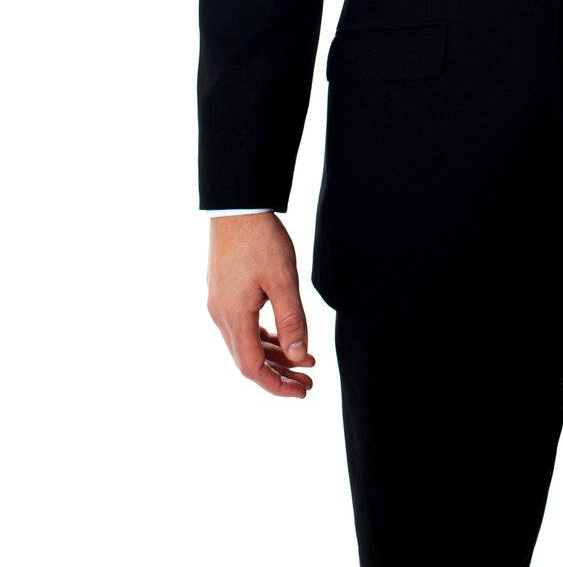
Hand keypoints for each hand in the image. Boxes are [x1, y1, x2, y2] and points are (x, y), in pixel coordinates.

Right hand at [206, 212, 315, 396]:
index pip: (252, 368)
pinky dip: (264, 337)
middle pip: (247, 359)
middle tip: (308, 382)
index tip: (302, 392)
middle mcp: (220, 315)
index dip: (277, 385)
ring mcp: (219, 303)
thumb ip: (292, 320)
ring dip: (273, 355)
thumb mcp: (284, 279)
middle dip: (279, 374)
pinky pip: (243, 326)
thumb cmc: (261, 239)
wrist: (237, 205)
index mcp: (233, 316)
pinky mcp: (223, 292)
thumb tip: (298, 356)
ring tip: (304, 360)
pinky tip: (284, 337)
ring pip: (245, 343)